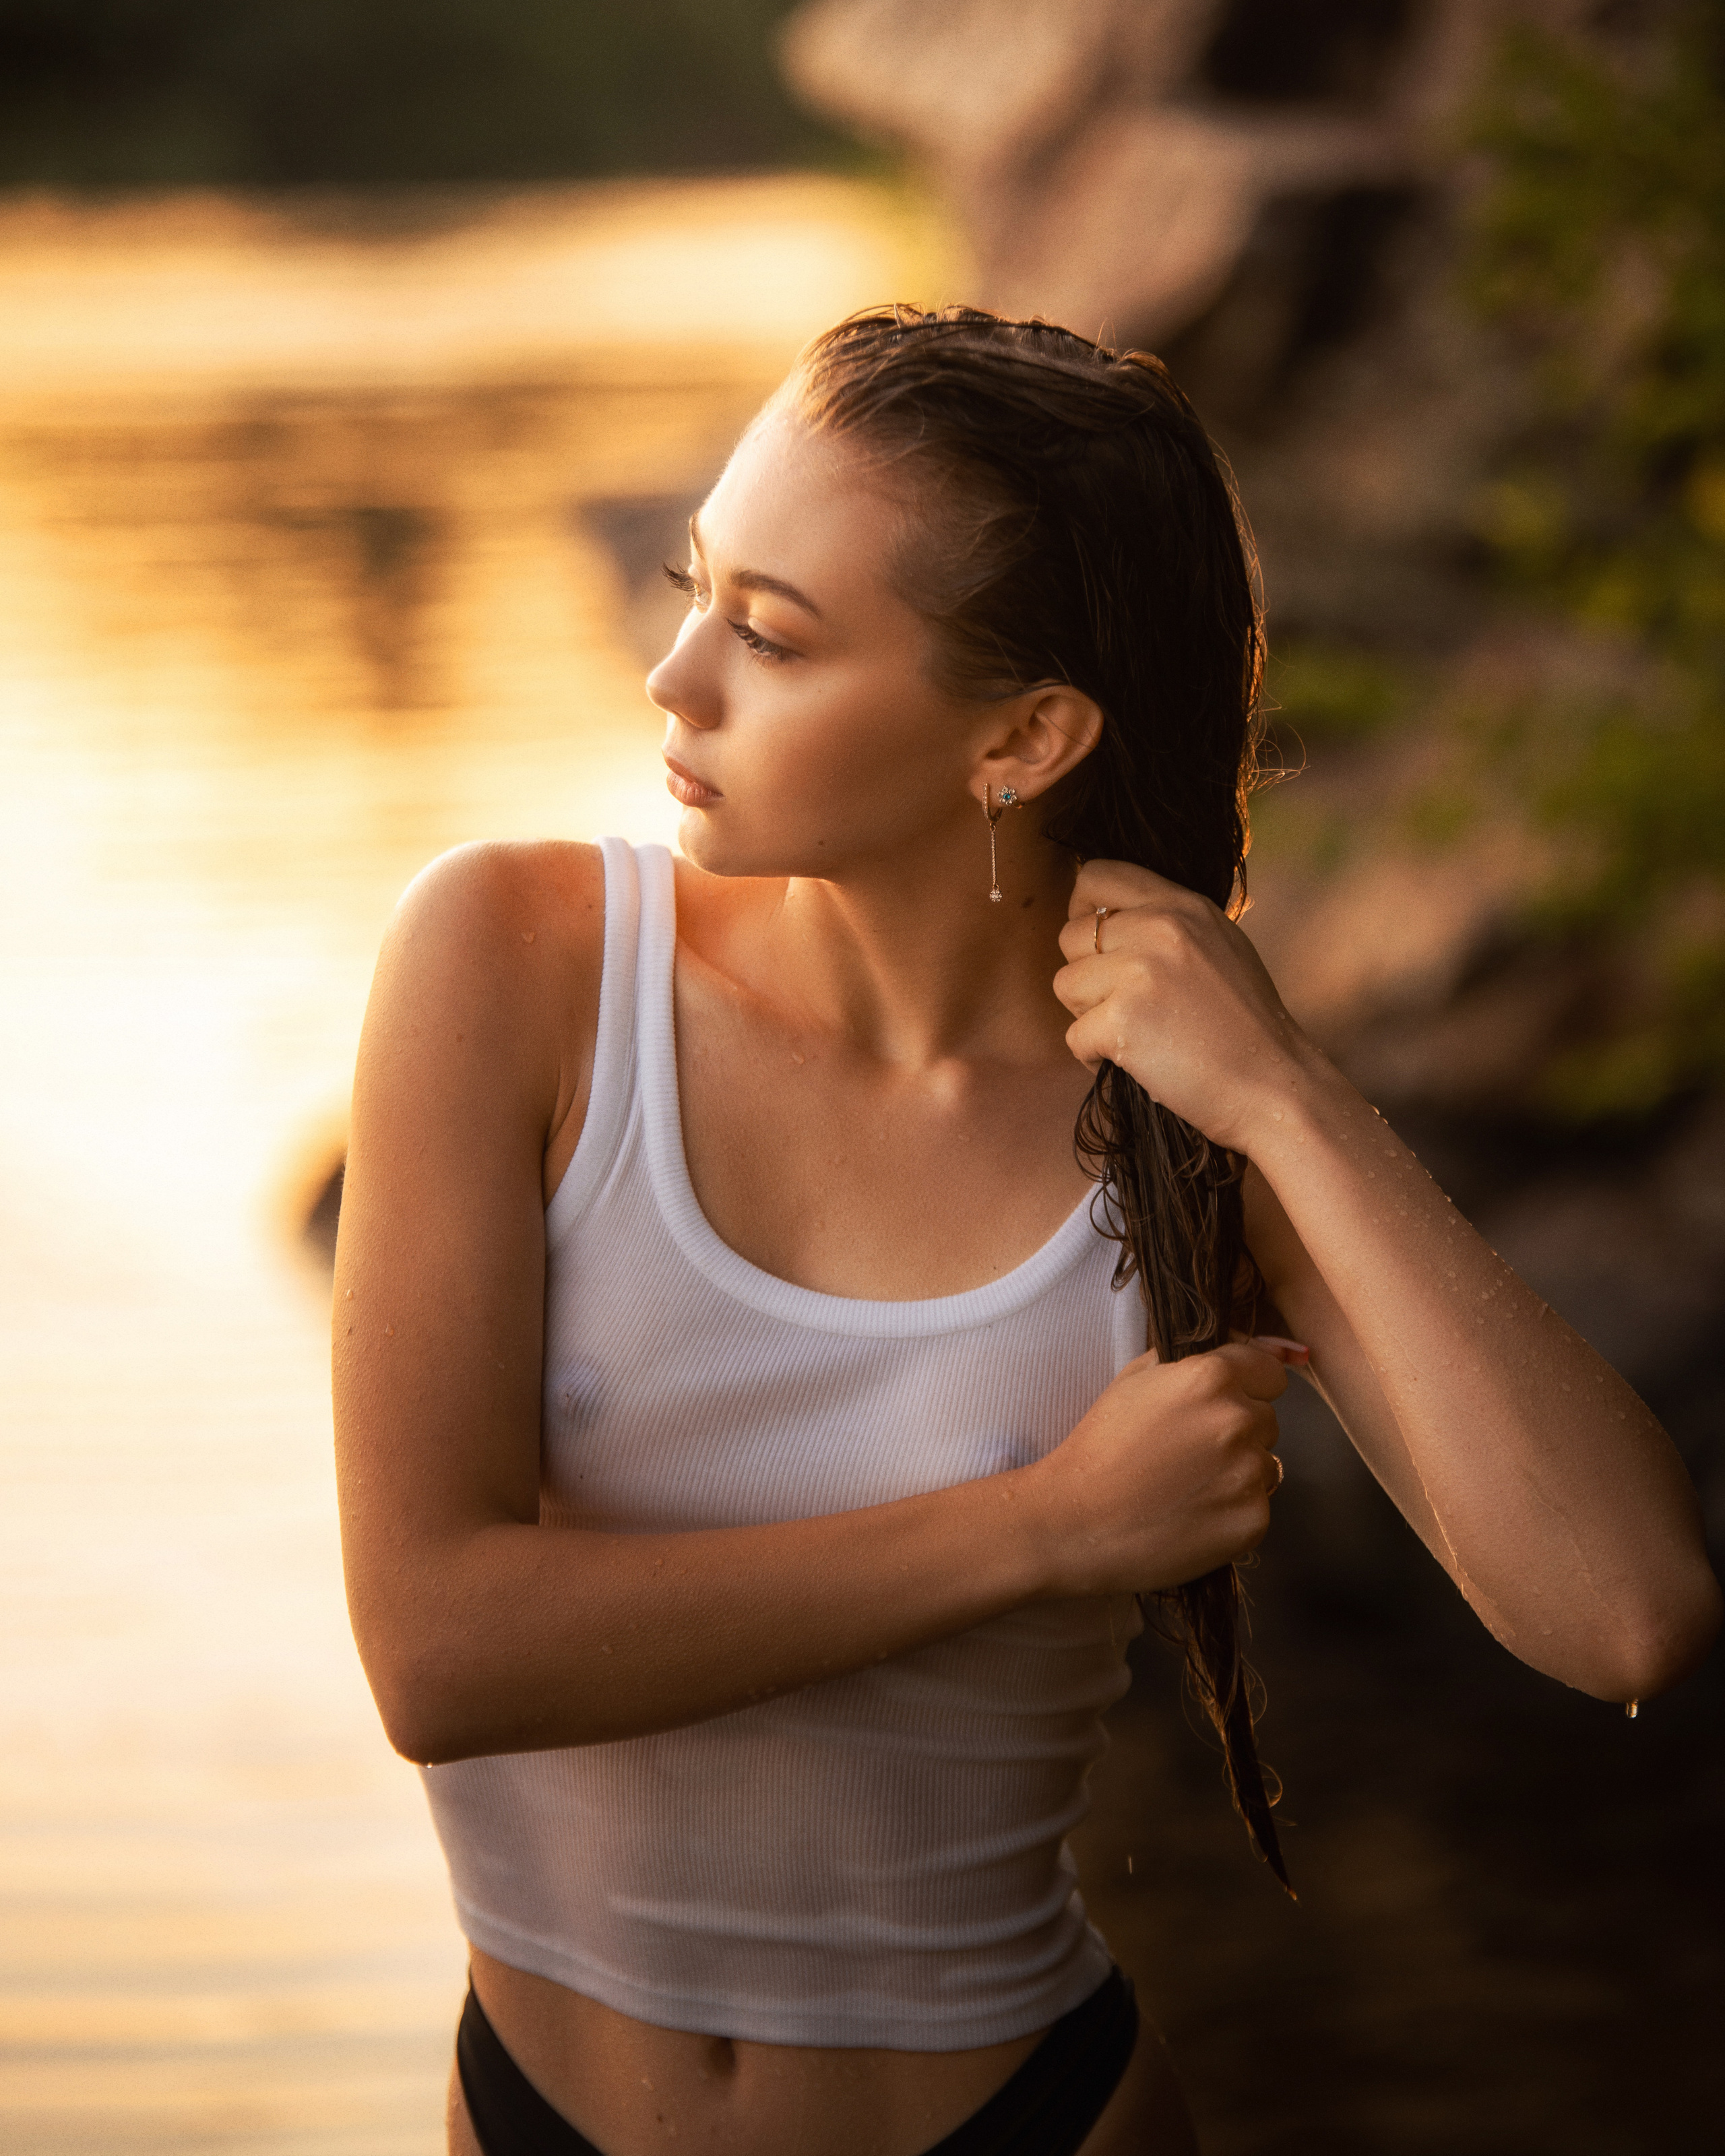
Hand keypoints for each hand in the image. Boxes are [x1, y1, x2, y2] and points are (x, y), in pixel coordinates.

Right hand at [1022, 1341, 1292, 1597]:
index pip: (1270, 1372)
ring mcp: (1250, 1473)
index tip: (1218, 1406)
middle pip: (1267, 1419)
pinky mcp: (1253, 1519)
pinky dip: (1233, 1511)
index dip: (1247, 1387)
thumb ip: (1192, 1358)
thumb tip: (1248, 1348)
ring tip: (1187, 1487)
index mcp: (1211, 1377)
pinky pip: (1258, 1506)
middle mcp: (1238, 1419)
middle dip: (1238, 1431)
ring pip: (1266, 1464)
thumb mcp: (1135, 1379)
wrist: (1077, 1521)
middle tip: (1188, 1452)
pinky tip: (1192, 1515)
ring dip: (1238, 1472)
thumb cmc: (1100, 1447)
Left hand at [1053, 860, 1308, 1154]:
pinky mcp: (1123, 1020)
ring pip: (1065, 985)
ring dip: (1089, 1017)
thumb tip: (1108, 919)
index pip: (1097, 875)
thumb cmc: (1246, 1028)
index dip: (1082, 911)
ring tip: (1138, 1035)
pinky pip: (1073, 1036)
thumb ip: (1170, 925)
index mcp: (1183, 905)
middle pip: (1070, 936)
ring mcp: (1140, 972)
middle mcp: (1160, 928)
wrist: (1275, 1088)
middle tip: (1127, 1007)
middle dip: (1086, 976)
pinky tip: (1139, 1064)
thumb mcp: (1220, 947)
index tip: (1097, 947)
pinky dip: (1095, 1058)